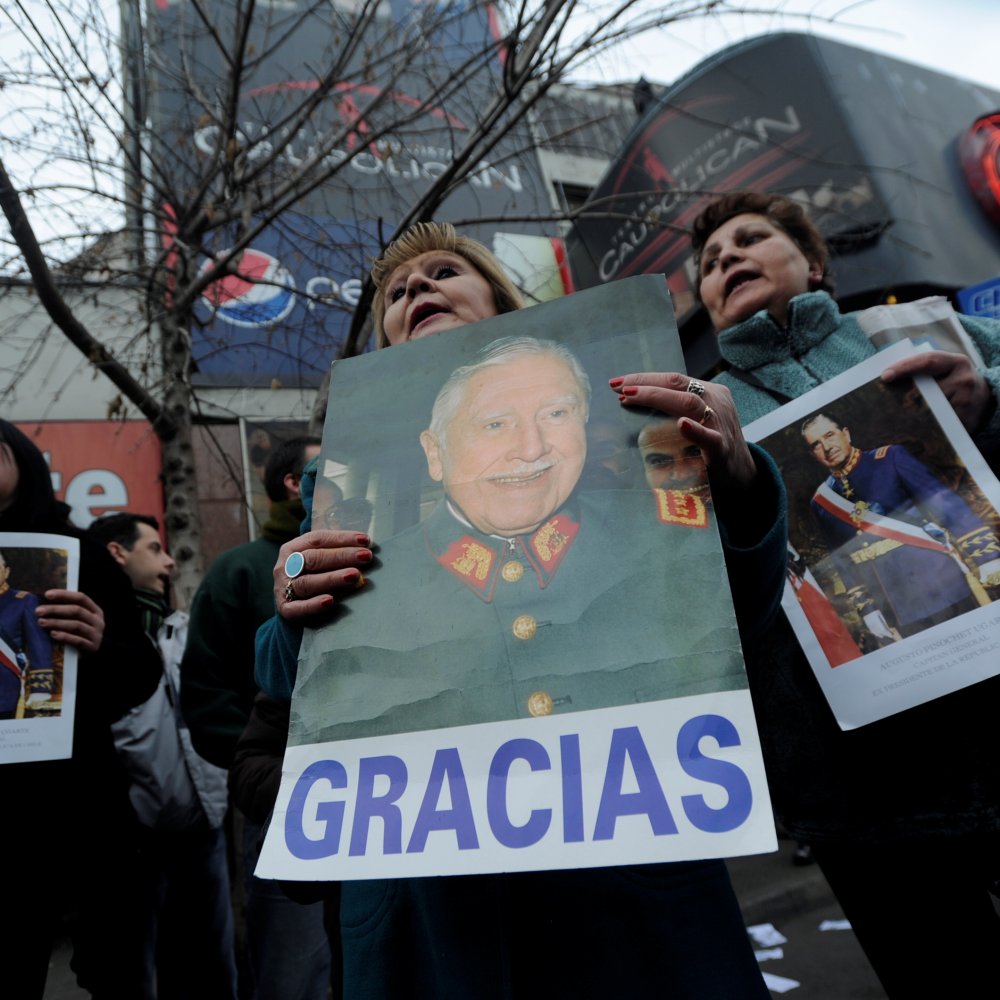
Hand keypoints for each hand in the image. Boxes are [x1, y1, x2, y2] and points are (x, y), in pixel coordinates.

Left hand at [36, 590, 104, 651]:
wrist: (90, 652)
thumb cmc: (79, 633)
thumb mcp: (78, 620)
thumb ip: (67, 610)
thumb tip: (46, 599)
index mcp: (95, 611)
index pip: (81, 598)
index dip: (64, 595)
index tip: (47, 594)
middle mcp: (98, 621)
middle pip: (77, 611)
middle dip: (56, 609)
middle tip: (39, 611)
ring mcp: (96, 634)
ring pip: (76, 625)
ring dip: (57, 622)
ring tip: (41, 622)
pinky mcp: (92, 647)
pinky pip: (77, 640)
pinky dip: (64, 636)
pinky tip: (52, 634)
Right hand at [275, 530, 372, 623]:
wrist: (293, 606)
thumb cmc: (313, 576)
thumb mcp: (320, 560)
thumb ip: (337, 552)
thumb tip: (364, 547)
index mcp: (293, 548)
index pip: (318, 539)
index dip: (342, 538)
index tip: (365, 540)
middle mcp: (286, 566)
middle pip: (313, 558)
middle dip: (342, 556)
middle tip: (366, 557)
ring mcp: (283, 588)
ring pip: (307, 582)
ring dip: (332, 578)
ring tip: (355, 576)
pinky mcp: (286, 609)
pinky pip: (298, 608)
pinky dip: (314, 604)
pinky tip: (330, 600)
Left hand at [609, 372, 756, 495]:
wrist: (742, 474)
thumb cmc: (710, 445)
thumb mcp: (698, 419)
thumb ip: (675, 409)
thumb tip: (632, 401)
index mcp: (709, 392)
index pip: (673, 379)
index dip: (645, 379)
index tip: (618, 382)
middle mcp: (715, 402)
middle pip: (677, 384)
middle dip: (644, 384)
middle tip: (617, 386)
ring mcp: (720, 423)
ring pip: (689, 403)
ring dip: (657, 397)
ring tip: (631, 396)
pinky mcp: (723, 448)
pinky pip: (710, 437)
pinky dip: (695, 430)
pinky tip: (681, 424)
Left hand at [881, 351, 992, 432]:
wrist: (984, 394)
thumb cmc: (954, 379)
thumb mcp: (946, 368)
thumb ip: (924, 370)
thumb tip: (888, 378)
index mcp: (956, 362)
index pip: (928, 362)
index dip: (905, 367)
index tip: (885, 376)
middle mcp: (964, 380)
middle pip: (927, 390)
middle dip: (907, 397)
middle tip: (887, 404)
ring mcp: (968, 401)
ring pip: (933, 410)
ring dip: (915, 415)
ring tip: (899, 418)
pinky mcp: (968, 420)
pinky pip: (942, 425)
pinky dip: (928, 427)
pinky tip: (916, 429)